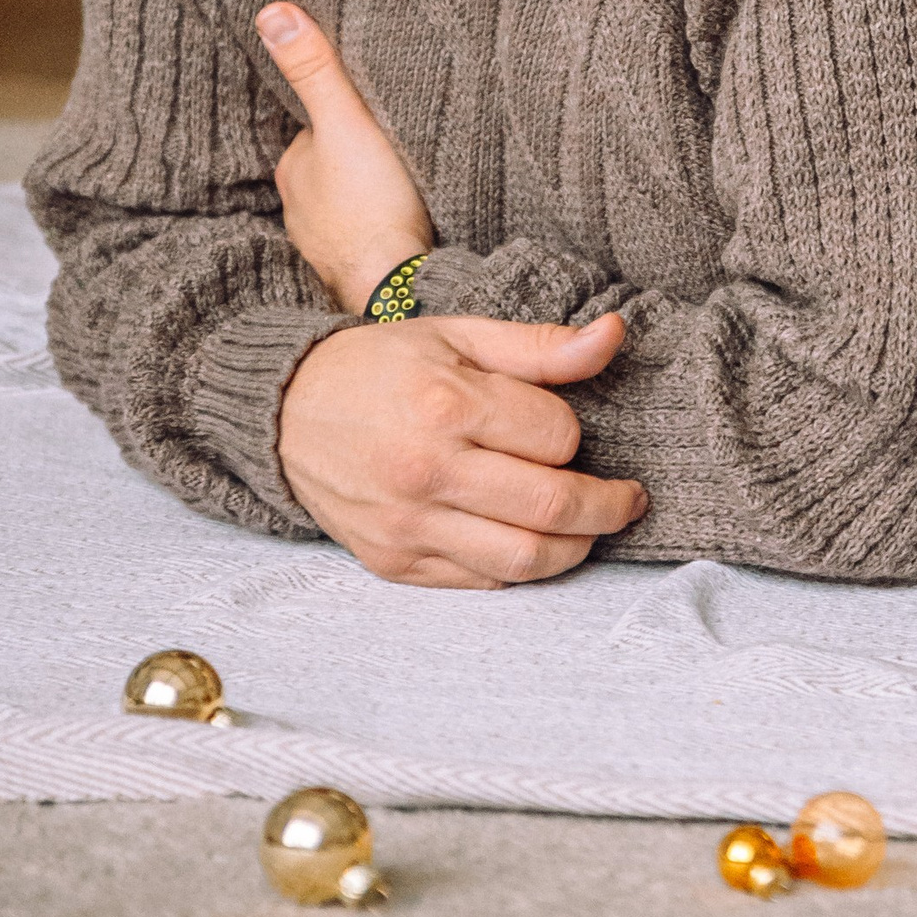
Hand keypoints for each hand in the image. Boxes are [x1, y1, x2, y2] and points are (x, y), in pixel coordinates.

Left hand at [258, 3, 430, 313]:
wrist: (397, 284)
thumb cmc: (372, 204)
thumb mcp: (347, 122)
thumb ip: (315, 69)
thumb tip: (272, 12)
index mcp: (293, 168)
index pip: (315, 127)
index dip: (342, 114)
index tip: (367, 109)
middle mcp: (298, 206)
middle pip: (330, 163)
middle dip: (353, 153)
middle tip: (388, 142)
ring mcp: (322, 240)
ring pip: (343, 199)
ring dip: (362, 188)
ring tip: (395, 177)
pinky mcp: (350, 265)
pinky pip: (359, 231)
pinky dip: (372, 220)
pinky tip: (395, 216)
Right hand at [277, 313, 646, 586]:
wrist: (287, 412)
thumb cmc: (383, 366)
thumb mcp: (459, 335)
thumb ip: (540, 345)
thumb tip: (614, 334)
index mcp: (447, 403)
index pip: (556, 436)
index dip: (575, 434)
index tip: (567, 431)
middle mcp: (427, 470)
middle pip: (551, 507)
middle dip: (607, 508)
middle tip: (628, 500)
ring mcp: (408, 525)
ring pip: (523, 559)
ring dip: (575, 549)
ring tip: (589, 528)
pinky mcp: (394, 563)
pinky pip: (481, 582)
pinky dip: (519, 568)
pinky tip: (530, 542)